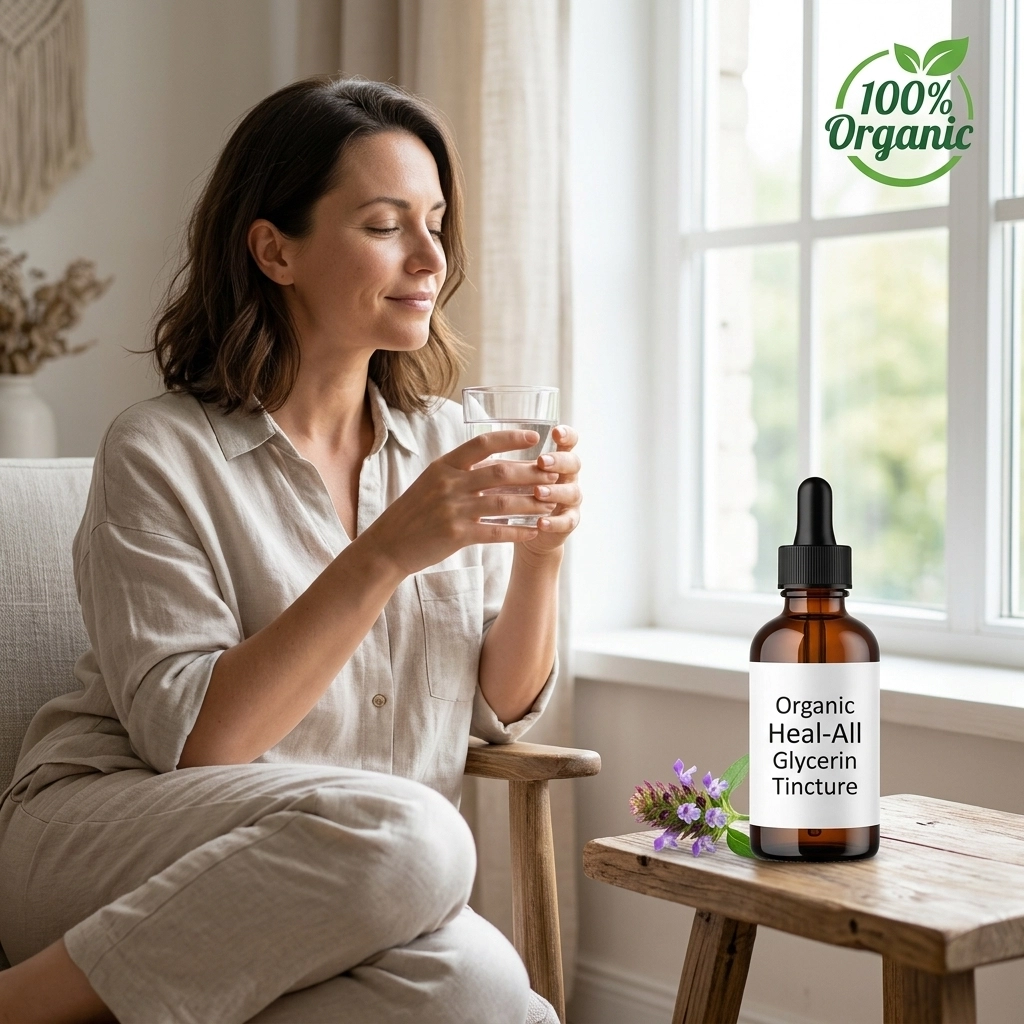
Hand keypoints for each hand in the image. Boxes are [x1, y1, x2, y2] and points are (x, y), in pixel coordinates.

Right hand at [357, 429, 559, 576]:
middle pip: (500, 472)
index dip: (510, 438)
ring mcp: (453, 509)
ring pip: (503, 502)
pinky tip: (532, 532)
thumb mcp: (432, 483)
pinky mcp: (456, 535)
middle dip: (531, 473)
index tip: (534, 436)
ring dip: (531, 503)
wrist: (388, 545)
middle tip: (554, 474)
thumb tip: (494, 462)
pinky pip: (495, 531)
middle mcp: (449, 484)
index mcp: (444, 466)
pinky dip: (517, 531)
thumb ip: (460, 472)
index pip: (482, 443)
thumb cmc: (413, 513)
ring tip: (551, 505)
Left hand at [517, 425, 581, 562]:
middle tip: (541, 462)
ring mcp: (570, 500)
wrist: (528, 530)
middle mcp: (567, 476)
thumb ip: (504, 464)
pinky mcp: (568, 522)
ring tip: (538, 492)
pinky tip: (540, 523)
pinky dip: (554, 523)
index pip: (569, 440)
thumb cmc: (515, 496)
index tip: (555, 431)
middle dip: (558, 461)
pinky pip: (567, 522)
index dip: (566, 434)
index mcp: (556, 460)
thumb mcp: (508, 477)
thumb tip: (478, 449)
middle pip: (574, 463)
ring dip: (555, 491)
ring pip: (572, 492)